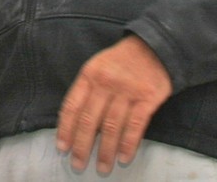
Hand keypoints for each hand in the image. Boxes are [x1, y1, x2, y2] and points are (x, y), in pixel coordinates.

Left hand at [55, 35, 171, 174]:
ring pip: (111, 126)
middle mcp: (106, 83)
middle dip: (82, 146)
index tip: (62, 148)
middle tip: (78, 166)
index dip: (65, 129)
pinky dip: (128, 144)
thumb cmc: (120, 62)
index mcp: (89, 74)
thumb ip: (86, 90)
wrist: (154, 48)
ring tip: (102, 168)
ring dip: (105, 151)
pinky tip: (123, 158)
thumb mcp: (97, 67)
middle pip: (89, 119)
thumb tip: (74, 124)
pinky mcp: (147, 98)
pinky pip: (135, 126)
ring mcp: (127, 91)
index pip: (72, 106)